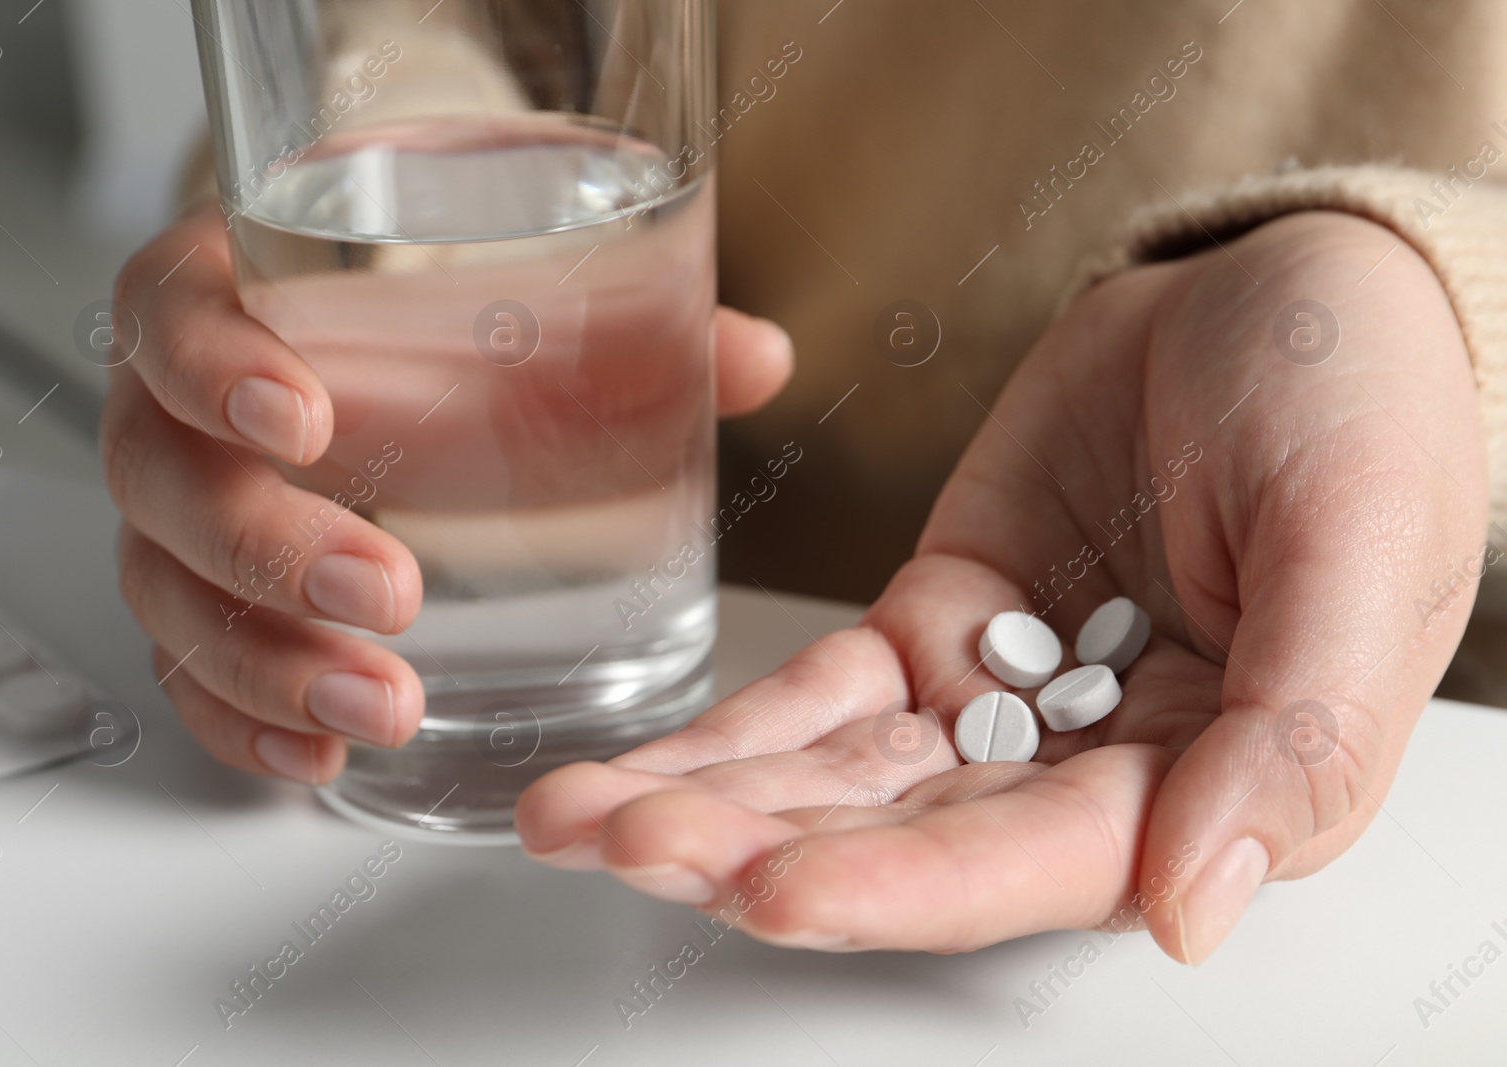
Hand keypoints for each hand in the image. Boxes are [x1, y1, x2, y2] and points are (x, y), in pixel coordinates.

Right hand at [102, 203, 793, 783]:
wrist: (356, 310)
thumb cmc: (417, 282)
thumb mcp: (500, 258)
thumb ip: (623, 308)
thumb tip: (757, 359)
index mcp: (232, 289)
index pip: (174, 313)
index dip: (215, 365)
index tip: (303, 419)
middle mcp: (182, 405)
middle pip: (163, 477)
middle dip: (268, 547)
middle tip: (388, 591)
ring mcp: (181, 509)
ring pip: (169, 591)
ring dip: (265, 661)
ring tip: (379, 708)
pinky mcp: (204, 594)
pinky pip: (186, 667)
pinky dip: (241, 720)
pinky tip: (314, 755)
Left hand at [515, 211, 1487, 962]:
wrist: (1282, 288)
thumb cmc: (1361, 406)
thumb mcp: (1360, 550)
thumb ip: (1291, 735)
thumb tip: (1196, 903)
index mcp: (1212, 779)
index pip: (1035, 864)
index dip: (902, 887)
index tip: (770, 889)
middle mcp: (1090, 765)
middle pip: (907, 837)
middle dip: (760, 848)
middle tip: (628, 843)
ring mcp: (1001, 694)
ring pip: (842, 777)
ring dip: (716, 800)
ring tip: (581, 817)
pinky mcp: (938, 619)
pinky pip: (824, 689)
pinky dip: (734, 726)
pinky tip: (639, 760)